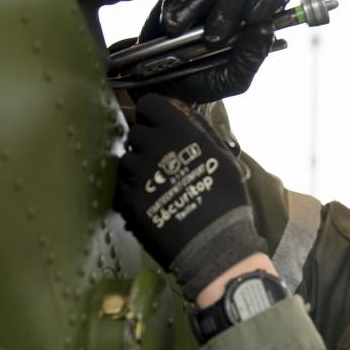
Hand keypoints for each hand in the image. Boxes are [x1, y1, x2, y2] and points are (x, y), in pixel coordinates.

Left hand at [113, 94, 266, 298]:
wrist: (215, 244)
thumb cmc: (227, 199)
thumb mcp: (222, 157)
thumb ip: (199, 130)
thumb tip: (182, 112)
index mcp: (177, 131)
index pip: (149, 104)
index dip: (154, 114)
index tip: (162, 126)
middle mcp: (151, 147)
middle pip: (136, 132)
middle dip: (147, 142)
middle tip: (162, 159)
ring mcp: (136, 174)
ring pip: (126, 159)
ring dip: (138, 167)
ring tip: (155, 183)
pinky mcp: (127, 199)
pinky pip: (121, 185)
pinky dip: (132, 190)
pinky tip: (149, 200)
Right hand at [127, 0, 289, 102]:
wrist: (163, 84)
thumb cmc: (203, 78)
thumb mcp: (231, 79)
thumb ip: (250, 58)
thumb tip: (265, 29)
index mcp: (256, 19)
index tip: (253, 17)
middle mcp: (236, 0)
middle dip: (227, 14)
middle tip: (212, 40)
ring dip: (195, 8)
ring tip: (178, 34)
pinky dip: (176, 1)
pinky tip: (168, 23)